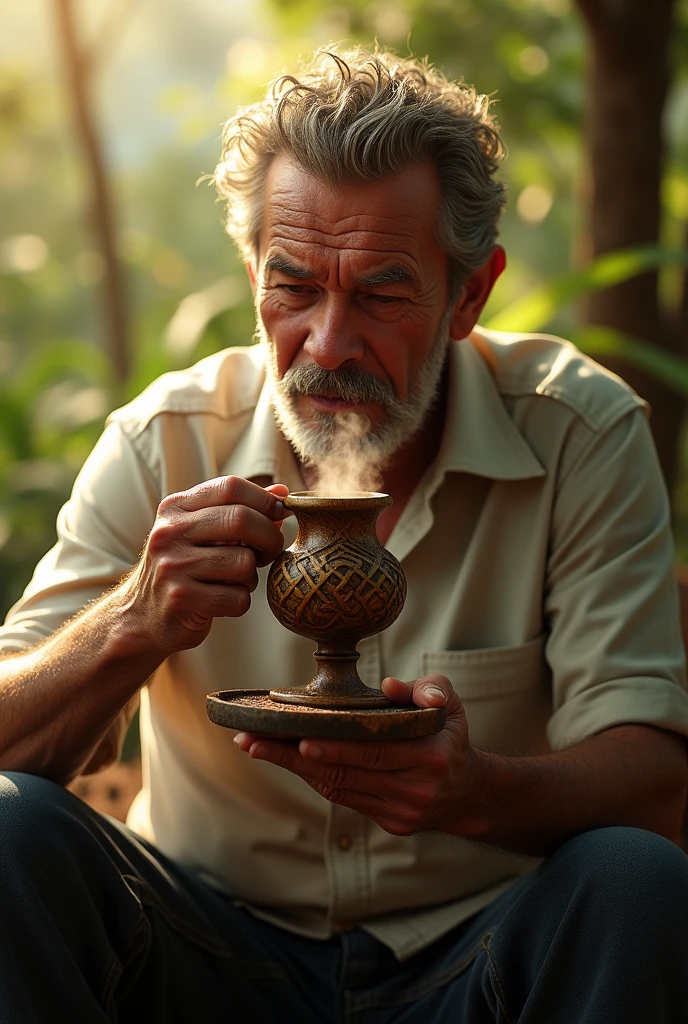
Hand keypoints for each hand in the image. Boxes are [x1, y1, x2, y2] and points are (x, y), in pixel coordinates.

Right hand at [123, 476, 287, 654]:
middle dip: (269, 537)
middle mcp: (170, 533)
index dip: (264, 499)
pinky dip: (240, 602)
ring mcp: (173, 566)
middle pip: (241, 520)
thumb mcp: (201, 531)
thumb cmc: (183, 567)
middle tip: (269, 551)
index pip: (230, 487)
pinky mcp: (181, 599)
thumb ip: (238, 509)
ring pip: (244, 563)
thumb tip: (281, 494)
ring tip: (234, 580)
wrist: (141, 615)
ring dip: (251, 576)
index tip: (278, 514)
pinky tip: (223, 600)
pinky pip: (238, 598)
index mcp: (175, 508)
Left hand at [234, 674, 479, 836]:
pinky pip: (344, 796)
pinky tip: (289, 759)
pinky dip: (315, 778)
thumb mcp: (450, 703)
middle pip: (345, 772)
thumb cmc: (449, 734)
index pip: (374, 750)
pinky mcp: (388, 822)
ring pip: (338, 787)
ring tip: (257, 747)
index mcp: (430, 756)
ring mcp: (399, 810)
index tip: (300, 735)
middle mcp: (414, 788)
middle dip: (294, 756)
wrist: (467, 791)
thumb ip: (427, 689)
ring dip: (294, 768)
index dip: (336, 745)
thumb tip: (390, 686)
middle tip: (254, 741)